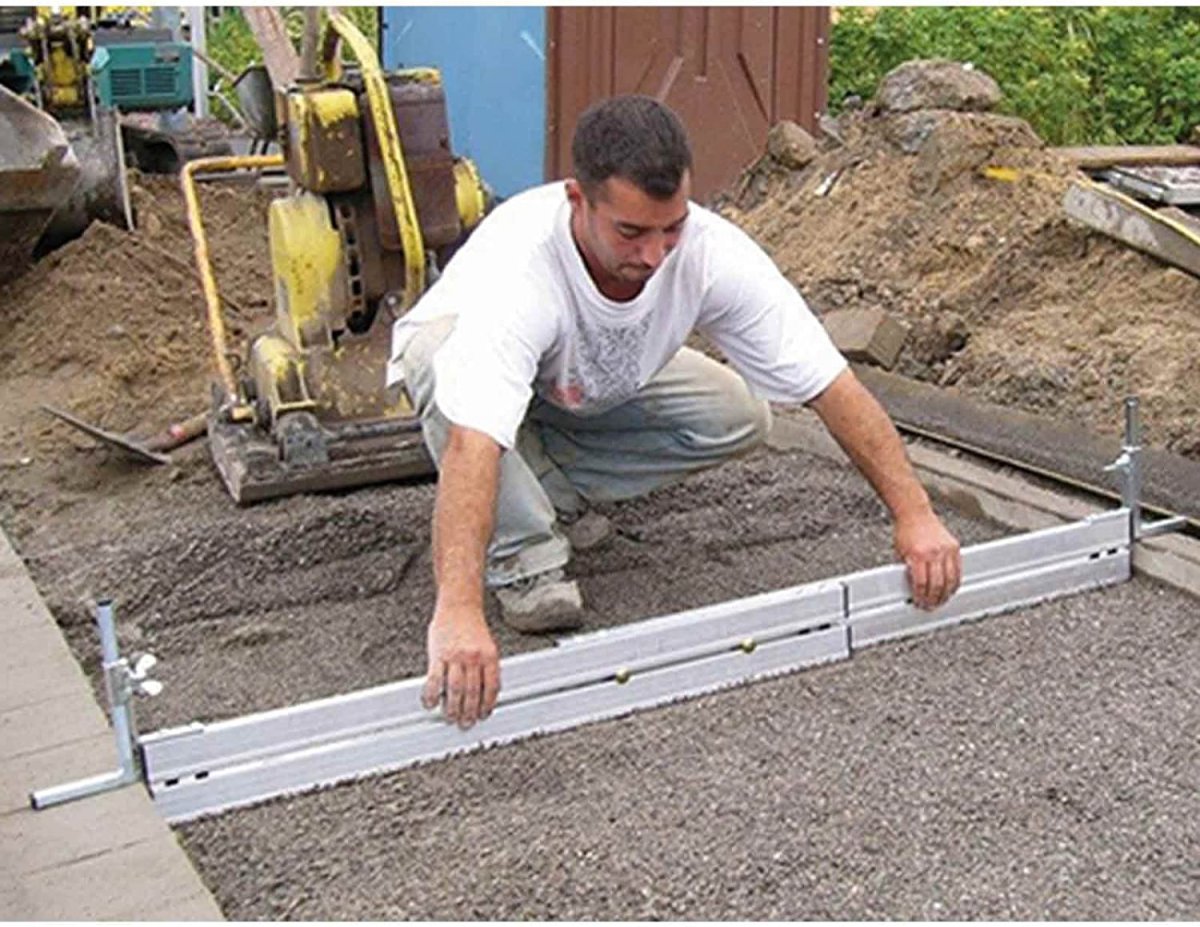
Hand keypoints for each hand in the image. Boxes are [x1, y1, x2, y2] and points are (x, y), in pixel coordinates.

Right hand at [421, 605, 500, 728]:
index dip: (488, 704)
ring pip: (455, 690)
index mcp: (490, 656)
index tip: (483, 715)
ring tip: (450, 717)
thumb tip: (487, 692)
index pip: (491, 687)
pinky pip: (435, 680)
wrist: (459, 604)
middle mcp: (474, 657)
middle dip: (470, 712)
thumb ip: (487, 667)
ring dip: (453, 708)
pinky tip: (431, 703)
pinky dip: (433, 694)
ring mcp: (456, 656)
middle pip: (473, 693)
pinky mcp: (438, 654)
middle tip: (466, 723)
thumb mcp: (487, 645)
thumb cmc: (471, 625)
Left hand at [894, 511, 961, 609]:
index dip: (921, 597)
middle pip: (938, 585)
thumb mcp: (900, 554)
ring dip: (946, 593)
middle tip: (931, 606)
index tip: (919, 602)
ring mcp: (946, 550)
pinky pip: (958, 570)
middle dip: (934, 599)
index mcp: (918, 555)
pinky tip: (950, 588)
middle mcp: (934, 552)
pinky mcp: (954, 547)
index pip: (921, 583)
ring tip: (941, 600)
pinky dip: (955, 582)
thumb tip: (911, 589)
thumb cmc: (905, 531)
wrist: (914, 513)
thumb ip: (908, 571)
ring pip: (951, 580)